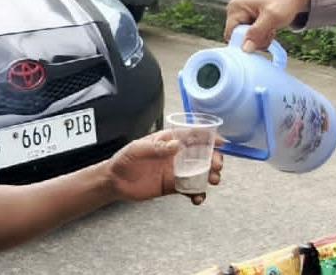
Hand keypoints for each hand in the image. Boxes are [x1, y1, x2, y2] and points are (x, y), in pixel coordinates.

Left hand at [103, 130, 224, 204]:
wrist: (115, 182)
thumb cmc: (124, 160)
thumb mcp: (137, 149)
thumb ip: (156, 147)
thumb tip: (176, 145)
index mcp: (170, 141)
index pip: (193, 136)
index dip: (208, 137)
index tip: (220, 142)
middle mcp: (177, 155)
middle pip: (201, 155)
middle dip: (213, 159)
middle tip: (216, 166)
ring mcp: (176, 171)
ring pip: (200, 172)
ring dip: (210, 176)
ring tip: (212, 181)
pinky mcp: (173, 186)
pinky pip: (190, 189)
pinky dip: (197, 194)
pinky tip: (197, 199)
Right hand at [224, 0, 311, 51]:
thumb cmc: (284, 3)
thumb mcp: (272, 17)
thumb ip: (258, 32)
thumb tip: (245, 49)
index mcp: (235, 7)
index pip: (231, 34)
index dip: (244, 41)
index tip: (261, 38)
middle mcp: (235, 12)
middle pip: (238, 38)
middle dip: (255, 40)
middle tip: (269, 32)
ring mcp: (242, 18)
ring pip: (247, 41)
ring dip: (261, 40)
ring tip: (271, 29)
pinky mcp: (249, 23)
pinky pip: (252, 39)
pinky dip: (262, 38)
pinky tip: (271, 30)